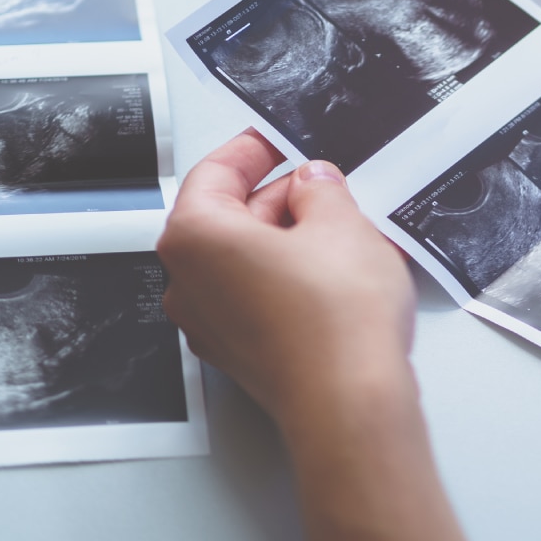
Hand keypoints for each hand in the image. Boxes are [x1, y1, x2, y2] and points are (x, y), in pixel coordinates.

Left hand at [158, 131, 415, 424]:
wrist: (352, 401)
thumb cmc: (335, 322)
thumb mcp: (342, 222)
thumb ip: (321, 190)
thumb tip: (314, 183)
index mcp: (196, 237)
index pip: (215, 172)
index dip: (253, 149)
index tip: (276, 139)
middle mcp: (188, 283)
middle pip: (227, 218)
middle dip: (278, 198)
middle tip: (326, 184)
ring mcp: (211, 325)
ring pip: (245, 260)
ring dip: (289, 239)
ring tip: (344, 229)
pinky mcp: (242, 354)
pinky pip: (258, 297)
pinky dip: (290, 277)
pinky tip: (336, 272)